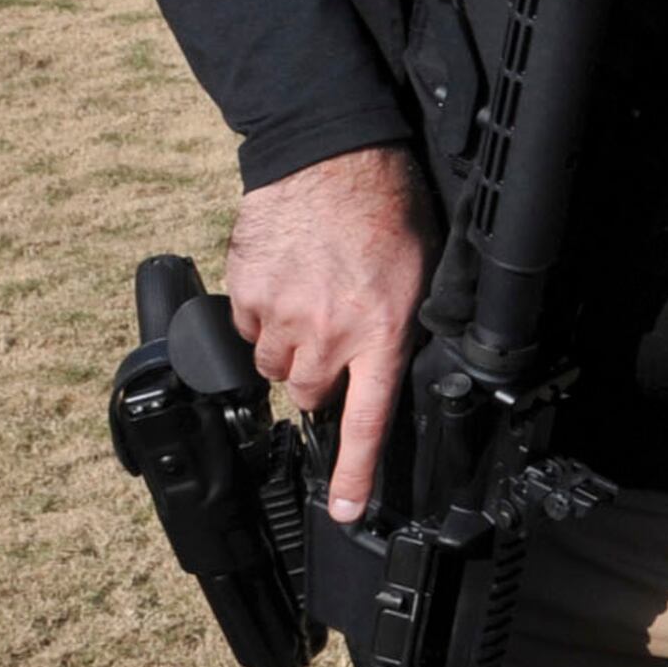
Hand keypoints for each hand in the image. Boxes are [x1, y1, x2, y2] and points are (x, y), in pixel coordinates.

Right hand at [225, 145, 432, 522]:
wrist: (331, 155)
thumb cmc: (386, 208)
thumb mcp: (421, 275)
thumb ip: (402, 329)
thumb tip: (394, 366)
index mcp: (381, 334)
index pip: (366, 421)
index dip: (353, 473)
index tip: (343, 511)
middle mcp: (329, 334)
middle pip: (310, 394)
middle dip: (320, 376)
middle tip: (334, 334)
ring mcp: (281, 316)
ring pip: (275, 365)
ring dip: (290, 346)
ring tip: (311, 299)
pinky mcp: (247, 292)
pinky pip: (248, 326)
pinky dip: (264, 313)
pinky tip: (286, 278)